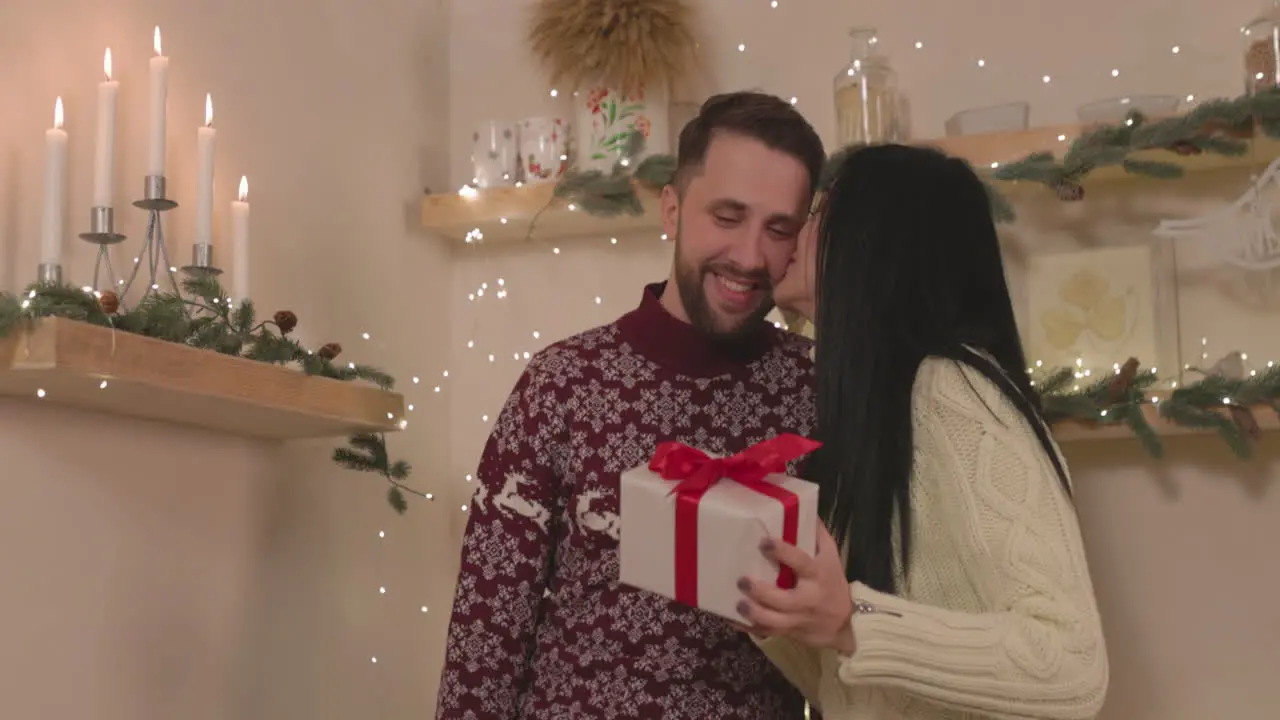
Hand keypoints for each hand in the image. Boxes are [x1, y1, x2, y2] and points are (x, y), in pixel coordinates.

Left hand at [735, 524, 856, 654]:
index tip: (764, 542)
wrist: (845, 623)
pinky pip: (766, 633)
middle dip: (761, 592)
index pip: (801, 563)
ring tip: (738, 603)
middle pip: (783, 600)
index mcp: (817, 576)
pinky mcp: (788, 632)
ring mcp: (797, 619)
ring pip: (773, 622)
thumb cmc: (833, 583)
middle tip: (742, 580)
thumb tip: (802, 508)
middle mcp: (807, 599)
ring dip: (753, 613)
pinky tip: (732, 619)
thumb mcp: (831, 557)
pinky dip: (748, 628)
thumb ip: (817, 535)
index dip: (783, 553)